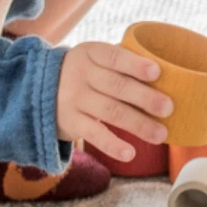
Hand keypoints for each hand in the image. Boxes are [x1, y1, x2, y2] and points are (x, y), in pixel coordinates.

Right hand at [56, 41, 173, 163]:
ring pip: (110, 112)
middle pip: (117, 86)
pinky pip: (94, 134)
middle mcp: (81, 75)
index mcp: (91, 53)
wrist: (37, 90)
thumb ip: (122, 62)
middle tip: (169, 108)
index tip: (157, 72)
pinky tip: (130, 153)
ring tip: (161, 135)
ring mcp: (74, 99)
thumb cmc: (84, 72)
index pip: (115, 57)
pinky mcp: (71, 123)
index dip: (136, 65)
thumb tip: (168, 72)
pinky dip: (113, 145)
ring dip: (138, 124)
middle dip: (145, 98)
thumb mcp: (95, 59)